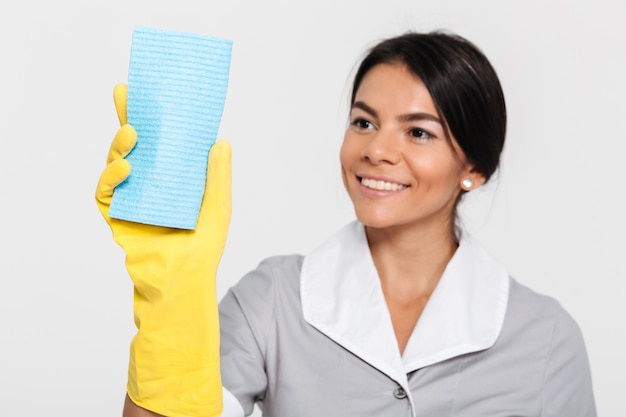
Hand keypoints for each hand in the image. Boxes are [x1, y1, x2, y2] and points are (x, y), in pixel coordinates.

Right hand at [96, 84, 230, 416]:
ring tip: (133, 133)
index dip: (158, 116)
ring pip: (117, 161)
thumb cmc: (204, 246)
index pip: (164, 140)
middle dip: (128, 116)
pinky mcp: (116, 214)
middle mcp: (151, 182)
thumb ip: (218, 176)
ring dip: (120, 143)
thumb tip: (222, 141)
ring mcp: (132, 196)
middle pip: (135, 144)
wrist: (184, 281)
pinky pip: (106, 190)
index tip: (155, 90)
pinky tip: (126, 167)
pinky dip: (111, 175)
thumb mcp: (218, 207)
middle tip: (125, 93)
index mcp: (175, 176)